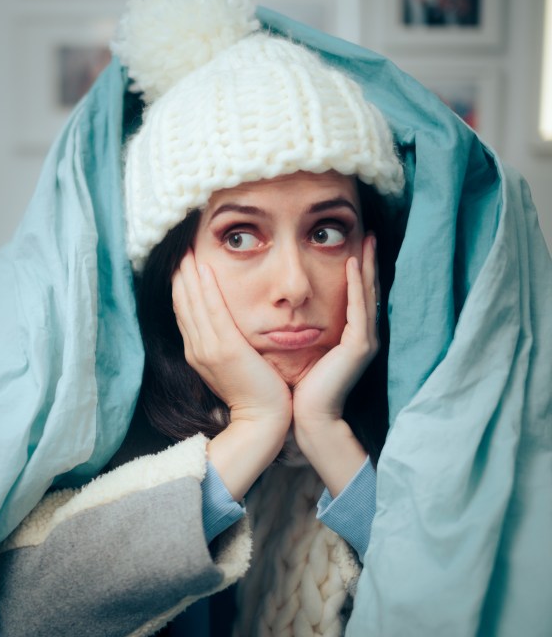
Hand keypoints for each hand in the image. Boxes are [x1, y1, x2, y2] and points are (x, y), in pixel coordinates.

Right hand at [172, 251, 291, 496]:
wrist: (263, 421)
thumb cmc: (256, 394)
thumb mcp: (234, 366)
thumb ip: (225, 345)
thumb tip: (226, 327)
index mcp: (198, 352)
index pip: (185, 313)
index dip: (182, 288)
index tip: (183, 265)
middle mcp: (196, 348)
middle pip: (183, 304)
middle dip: (181, 276)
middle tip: (179, 249)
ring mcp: (207, 348)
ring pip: (192, 303)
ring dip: (189, 275)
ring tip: (186, 251)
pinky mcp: (223, 348)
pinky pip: (211, 310)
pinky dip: (205, 288)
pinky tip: (203, 268)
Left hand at [291, 234, 377, 492]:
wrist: (306, 418)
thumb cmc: (298, 386)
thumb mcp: (300, 347)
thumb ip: (301, 327)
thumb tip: (282, 307)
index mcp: (347, 333)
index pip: (353, 292)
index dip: (355, 268)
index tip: (352, 241)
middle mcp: (360, 333)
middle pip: (365, 288)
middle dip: (367, 259)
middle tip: (366, 230)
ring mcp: (363, 339)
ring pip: (367, 294)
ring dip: (368, 265)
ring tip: (367, 238)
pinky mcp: (359, 347)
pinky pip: (359, 309)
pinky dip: (357, 286)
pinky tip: (354, 264)